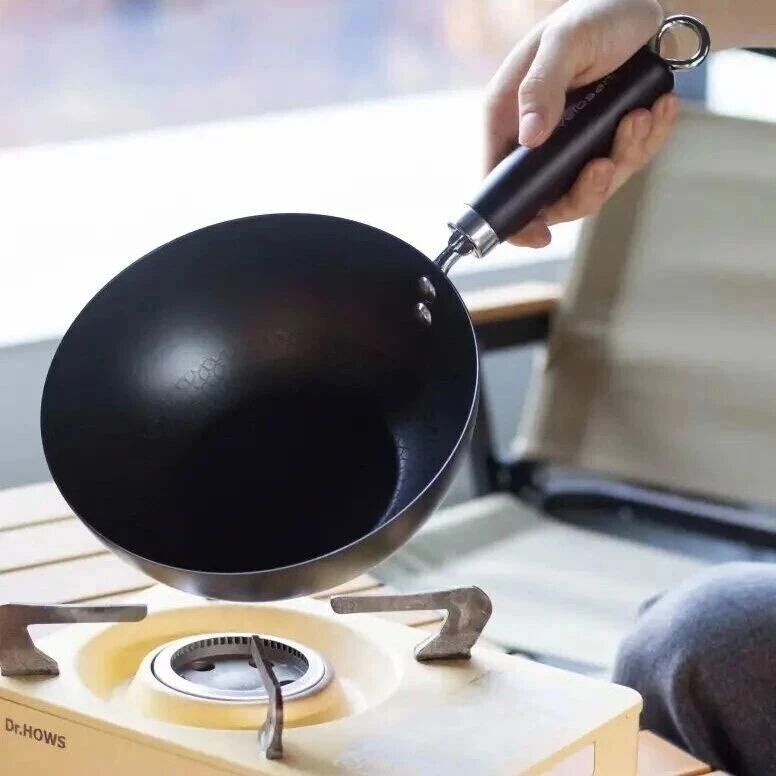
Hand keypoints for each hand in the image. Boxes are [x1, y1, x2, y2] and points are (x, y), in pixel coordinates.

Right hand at [485, 0, 678, 246]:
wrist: (644, 6)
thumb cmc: (597, 14)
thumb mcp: (565, 42)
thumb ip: (542, 87)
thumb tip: (528, 137)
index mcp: (509, 119)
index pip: (498, 184)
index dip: (514, 218)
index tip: (538, 235)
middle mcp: (537, 141)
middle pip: (551, 199)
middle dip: (585, 190)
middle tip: (605, 166)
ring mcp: (572, 147)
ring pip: (593, 187)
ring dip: (623, 157)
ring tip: (642, 118)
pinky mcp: (606, 143)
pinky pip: (626, 164)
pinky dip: (646, 143)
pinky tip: (658, 111)